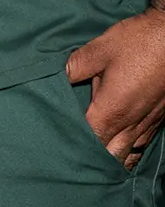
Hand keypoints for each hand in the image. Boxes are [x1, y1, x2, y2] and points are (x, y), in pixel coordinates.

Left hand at [68, 11, 164, 166]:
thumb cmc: (139, 42)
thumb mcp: (99, 51)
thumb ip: (73, 68)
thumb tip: (53, 77)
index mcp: (112, 110)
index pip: (89, 140)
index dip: (72, 147)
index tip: (56, 149)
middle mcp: (132, 122)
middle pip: (111, 154)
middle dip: (93, 160)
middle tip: (72, 162)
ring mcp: (149, 121)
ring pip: (130, 152)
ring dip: (113, 158)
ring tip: (95, 164)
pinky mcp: (160, 116)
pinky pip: (144, 142)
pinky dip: (131, 150)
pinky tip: (123, 150)